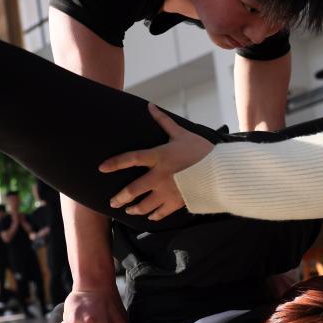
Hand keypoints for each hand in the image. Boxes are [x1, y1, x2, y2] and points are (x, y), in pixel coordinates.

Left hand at [99, 103, 212, 220]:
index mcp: (159, 157)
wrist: (221, 171)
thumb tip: (150, 106)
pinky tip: (150, 216)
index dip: (115, 163)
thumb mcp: (181, 133)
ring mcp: (168, 191)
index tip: (102, 168)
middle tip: (112, 202)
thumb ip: (163, 122)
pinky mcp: (177, 202)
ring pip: (144, 205)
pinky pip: (160, 212)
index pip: (131, 159)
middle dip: (120, 198)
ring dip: (134, 209)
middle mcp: (159, 176)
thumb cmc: (201, 150)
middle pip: (133, 190)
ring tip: (128, 210)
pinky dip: (153, 215)